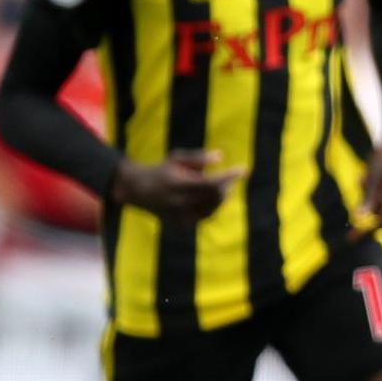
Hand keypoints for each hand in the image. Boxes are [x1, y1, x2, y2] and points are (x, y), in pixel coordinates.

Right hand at [111, 149, 242, 221]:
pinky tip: (215, 198)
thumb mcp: (176, 158)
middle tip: (232, 177)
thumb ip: (198, 157)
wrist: (137, 190)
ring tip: (224, 186)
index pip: (212, 182)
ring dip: (222, 197)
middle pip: (215, 196)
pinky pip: (204, 217)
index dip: (230, 176)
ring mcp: (179, 215)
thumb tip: (221, 157)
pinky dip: (213, 207)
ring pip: (212, 209)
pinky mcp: (180, 224)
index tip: (244, 169)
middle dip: (228, 186)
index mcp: (178, 184)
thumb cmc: (161, 170)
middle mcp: (179, 202)